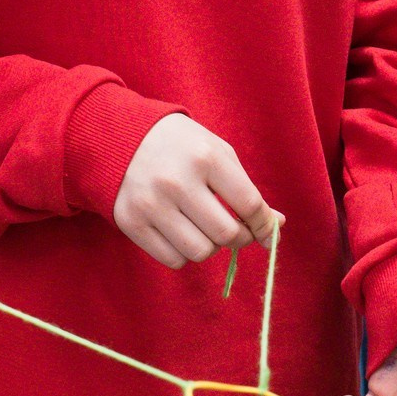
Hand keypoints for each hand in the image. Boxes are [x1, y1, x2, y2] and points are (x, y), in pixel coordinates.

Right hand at [112, 114, 274, 268]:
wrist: (120, 135)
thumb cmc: (180, 146)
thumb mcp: (217, 154)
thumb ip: (246, 191)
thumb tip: (276, 226)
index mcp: (205, 157)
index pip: (249, 205)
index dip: (263, 224)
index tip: (264, 230)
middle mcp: (177, 181)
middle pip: (226, 235)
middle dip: (239, 237)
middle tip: (233, 229)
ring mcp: (151, 204)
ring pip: (200, 252)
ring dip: (210, 246)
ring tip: (202, 227)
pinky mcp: (131, 222)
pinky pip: (173, 260)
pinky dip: (183, 253)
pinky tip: (179, 231)